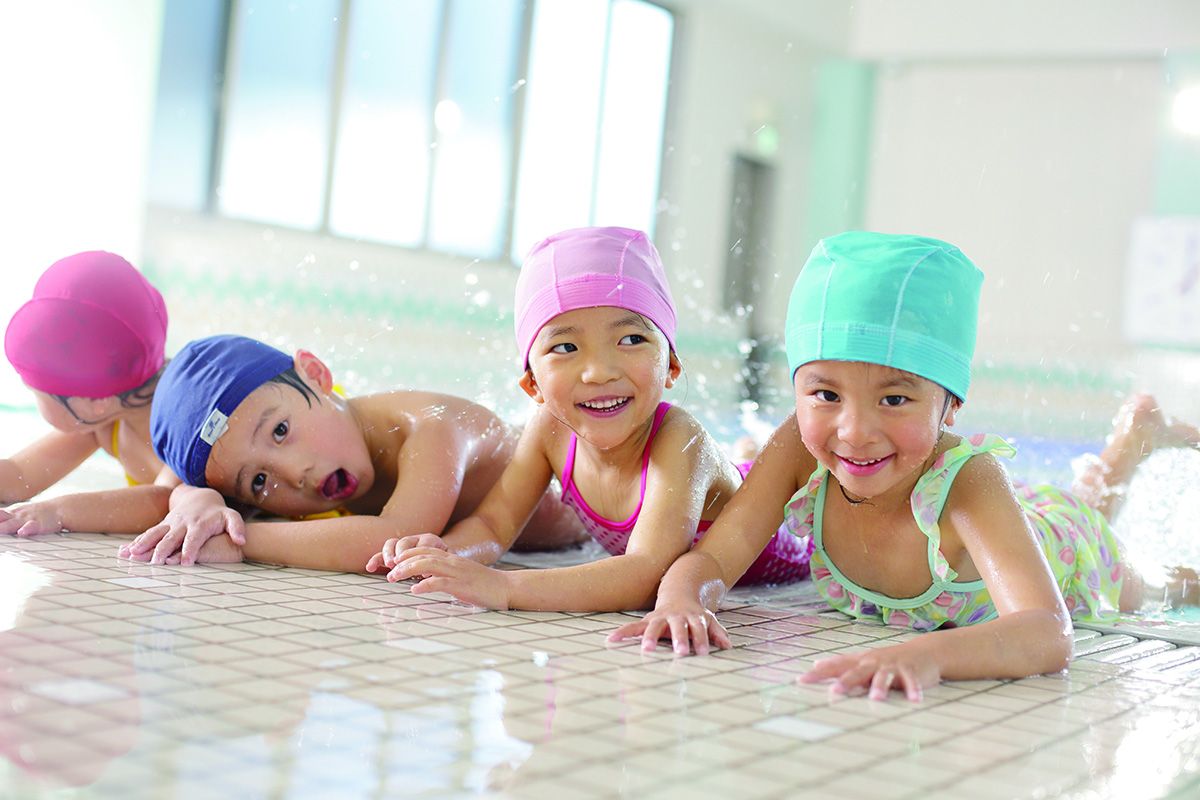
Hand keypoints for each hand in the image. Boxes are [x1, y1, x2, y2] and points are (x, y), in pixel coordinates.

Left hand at [0, 502, 62, 536]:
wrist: (59, 508)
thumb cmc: (36, 512)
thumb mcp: (17, 511)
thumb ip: (3, 517)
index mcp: (9, 512)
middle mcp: (15, 516)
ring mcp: (26, 520)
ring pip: (11, 524)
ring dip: (3, 527)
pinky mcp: (38, 525)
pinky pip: (30, 527)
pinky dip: (26, 529)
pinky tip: (21, 532)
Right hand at [119, 488, 245, 565]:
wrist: (200, 497)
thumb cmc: (218, 512)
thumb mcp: (231, 517)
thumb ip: (237, 527)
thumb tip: (242, 541)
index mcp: (200, 524)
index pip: (195, 538)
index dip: (191, 550)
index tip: (186, 563)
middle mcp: (182, 524)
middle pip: (171, 538)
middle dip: (163, 550)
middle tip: (155, 563)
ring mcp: (170, 524)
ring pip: (155, 534)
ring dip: (143, 545)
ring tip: (131, 556)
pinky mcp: (162, 526)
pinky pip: (147, 534)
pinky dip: (136, 543)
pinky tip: (124, 553)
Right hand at [365, 534, 447, 572]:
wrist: (442, 559)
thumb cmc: (445, 563)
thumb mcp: (449, 562)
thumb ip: (443, 565)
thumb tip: (430, 573)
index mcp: (431, 540)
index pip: (425, 543)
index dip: (423, 554)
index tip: (424, 570)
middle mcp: (416, 539)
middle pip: (406, 541)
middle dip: (402, 552)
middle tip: (399, 563)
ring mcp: (403, 546)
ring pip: (392, 543)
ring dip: (389, 553)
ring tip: (388, 565)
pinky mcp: (393, 553)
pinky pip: (382, 553)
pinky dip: (376, 559)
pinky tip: (370, 568)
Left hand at [382, 547, 509, 608]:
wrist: (506, 588)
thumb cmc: (485, 585)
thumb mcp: (462, 575)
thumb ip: (446, 574)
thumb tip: (427, 579)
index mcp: (452, 559)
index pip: (425, 550)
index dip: (407, 553)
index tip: (393, 561)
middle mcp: (452, 562)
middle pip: (422, 555)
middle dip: (402, 562)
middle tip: (388, 572)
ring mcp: (457, 573)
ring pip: (427, 565)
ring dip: (407, 570)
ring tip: (393, 578)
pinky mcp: (461, 586)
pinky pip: (440, 583)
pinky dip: (425, 585)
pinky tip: (414, 590)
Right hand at [607, 601, 730, 655]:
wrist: (679, 595)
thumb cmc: (695, 615)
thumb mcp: (709, 620)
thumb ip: (717, 632)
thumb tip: (728, 645)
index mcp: (692, 617)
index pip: (698, 629)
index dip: (702, 639)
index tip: (704, 652)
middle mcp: (675, 617)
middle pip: (678, 627)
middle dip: (679, 639)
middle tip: (681, 652)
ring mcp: (660, 618)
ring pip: (654, 627)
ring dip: (651, 637)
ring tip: (647, 650)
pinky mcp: (647, 622)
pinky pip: (633, 627)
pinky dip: (622, 633)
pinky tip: (610, 641)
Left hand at [798, 642, 941, 701]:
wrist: (922, 651)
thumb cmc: (887, 660)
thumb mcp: (863, 661)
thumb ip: (841, 664)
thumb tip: (816, 664)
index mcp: (860, 661)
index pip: (836, 666)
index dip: (819, 673)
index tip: (802, 681)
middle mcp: (873, 662)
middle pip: (857, 672)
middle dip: (846, 682)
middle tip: (834, 692)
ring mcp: (892, 665)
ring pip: (884, 676)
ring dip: (880, 687)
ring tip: (875, 699)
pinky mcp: (911, 671)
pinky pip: (911, 681)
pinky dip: (913, 690)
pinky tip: (914, 700)